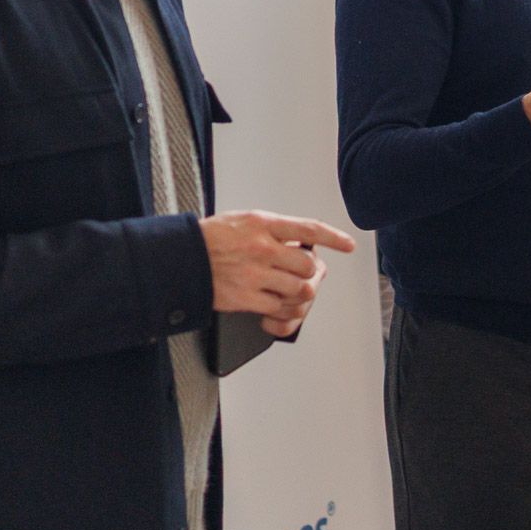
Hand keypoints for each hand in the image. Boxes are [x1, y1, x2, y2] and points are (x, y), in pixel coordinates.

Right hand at [197, 211, 355, 335]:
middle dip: (312, 273)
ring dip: (300, 293)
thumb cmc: (212, 238)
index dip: (333, 238)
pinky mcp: (245, 297)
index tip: (348, 245)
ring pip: (299, 289)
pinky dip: (282, 309)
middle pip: (309, 266)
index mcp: (264, 224)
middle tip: (307, 275)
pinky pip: (279, 308)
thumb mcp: (245, 220)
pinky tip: (276, 304)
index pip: (309, 229)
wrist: (182, 259)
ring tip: (291, 290)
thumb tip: (300, 241)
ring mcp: (255, 274)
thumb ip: (274, 229)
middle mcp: (262, 248)